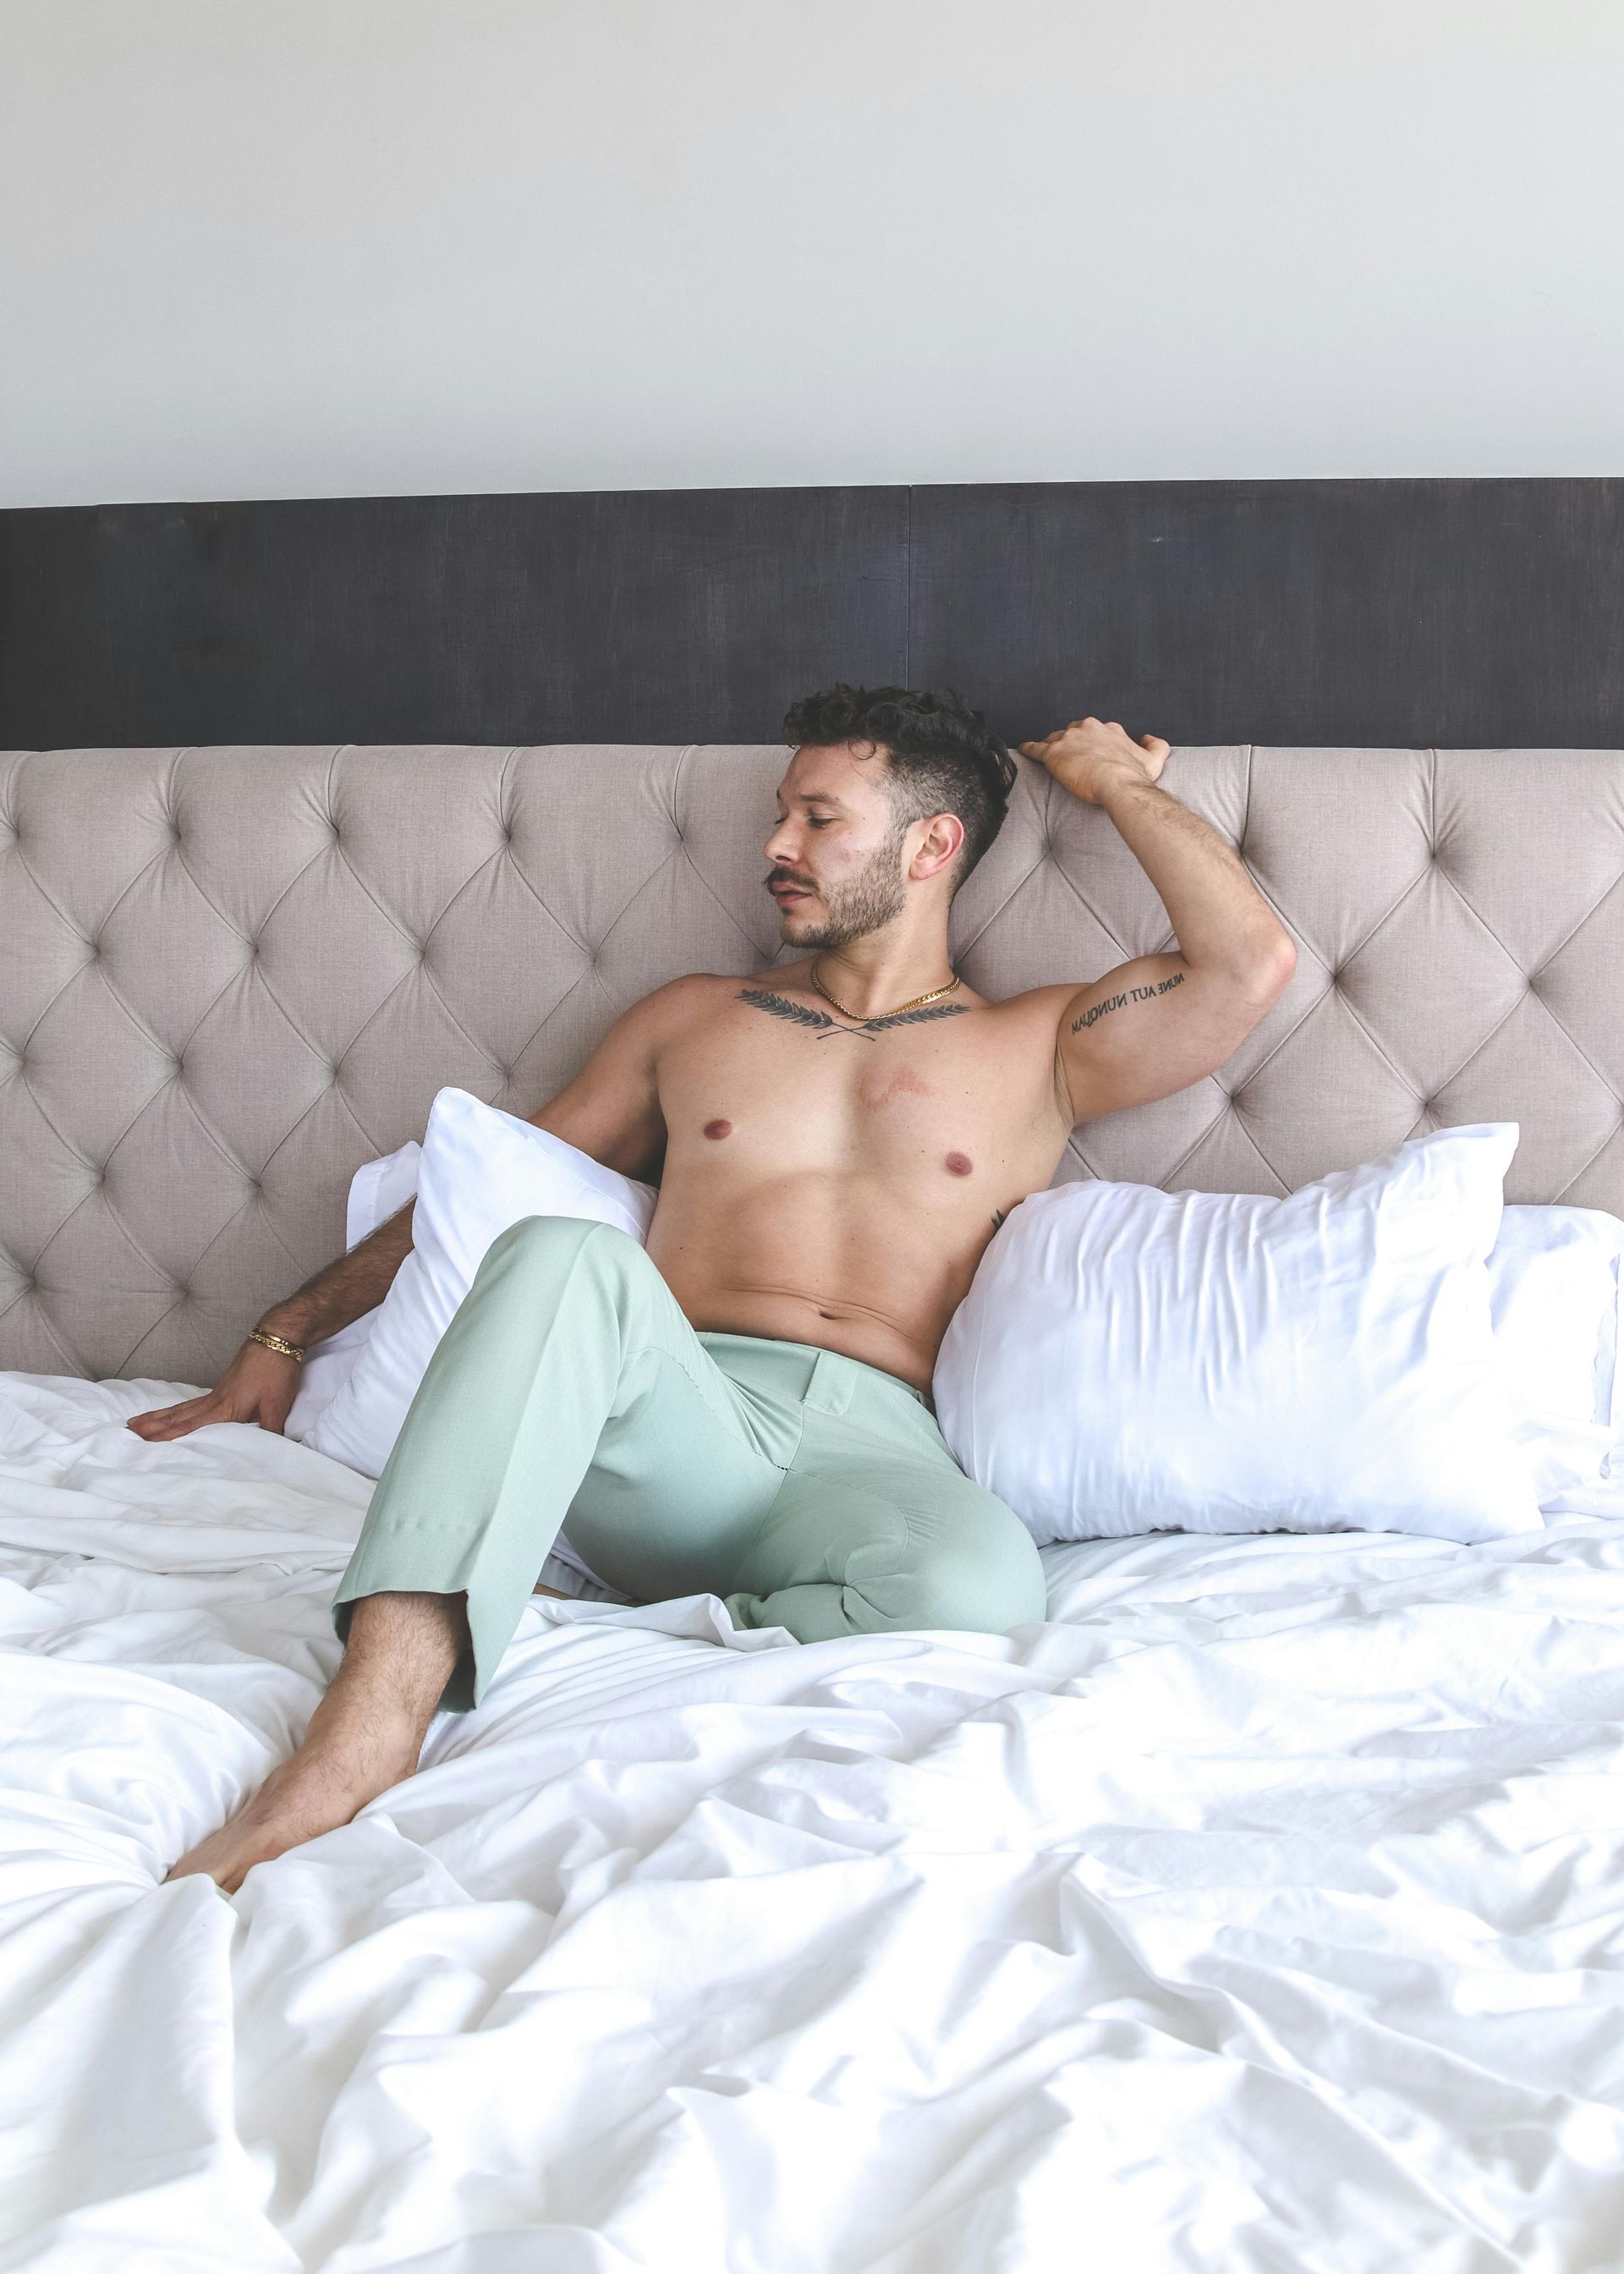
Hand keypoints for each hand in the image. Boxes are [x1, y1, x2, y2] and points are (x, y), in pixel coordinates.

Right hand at [124, 1335, 301, 1441]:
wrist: (276, 1338)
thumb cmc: (277, 1371)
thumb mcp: (277, 1406)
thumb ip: (269, 1431)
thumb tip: (268, 1454)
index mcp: (224, 1409)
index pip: (189, 1428)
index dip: (166, 1438)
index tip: (143, 1444)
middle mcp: (214, 1401)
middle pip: (176, 1417)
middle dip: (151, 1427)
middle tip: (126, 1434)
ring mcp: (215, 1392)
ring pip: (180, 1408)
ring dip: (158, 1417)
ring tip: (136, 1423)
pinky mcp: (221, 1386)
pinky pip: (191, 1403)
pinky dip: (176, 1409)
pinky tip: (172, 1413)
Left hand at [1018, 717, 1170, 805]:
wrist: (1119, 784)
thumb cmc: (1135, 775)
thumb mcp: (1154, 759)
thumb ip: (1156, 745)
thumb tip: (1149, 738)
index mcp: (1109, 729)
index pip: (1094, 731)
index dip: (1090, 742)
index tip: (1090, 753)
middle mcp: (1088, 728)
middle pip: (1073, 732)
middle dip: (1072, 743)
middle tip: (1071, 758)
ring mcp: (1069, 739)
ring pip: (1055, 739)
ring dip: (1053, 747)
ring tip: (1050, 758)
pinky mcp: (1054, 753)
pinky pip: (1036, 748)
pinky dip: (1029, 749)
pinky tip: (1023, 750)